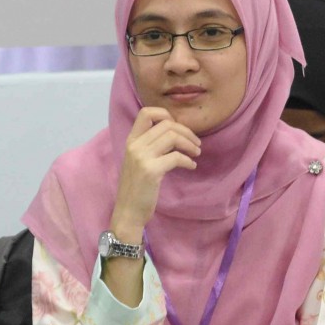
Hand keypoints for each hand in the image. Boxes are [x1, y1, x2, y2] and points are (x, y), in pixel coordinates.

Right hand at [109, 107, 201, 240]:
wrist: (128, 211)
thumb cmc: (137, 187)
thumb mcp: (139, 161)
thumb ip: (150, 146)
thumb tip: (176, 133)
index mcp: (131, 140)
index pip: (146, 112)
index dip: (166, 114)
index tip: (177, 127)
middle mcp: (134, 145)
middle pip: (167, 124)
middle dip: (186, 132)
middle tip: (196, 143)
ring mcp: (141, 157)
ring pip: (172, 136)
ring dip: (190, 144)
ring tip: (196, 153)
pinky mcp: (151, 170)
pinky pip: (176, 157)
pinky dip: (188, 161)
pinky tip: (191, 167)